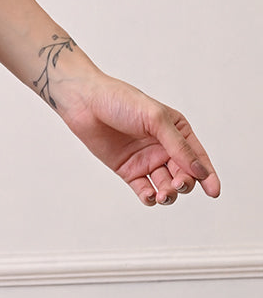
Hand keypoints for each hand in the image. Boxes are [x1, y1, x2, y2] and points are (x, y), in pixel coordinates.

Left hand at [53, 68, 220, 205]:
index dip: (207, 175)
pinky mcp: (128, 170)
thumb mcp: (154, 118)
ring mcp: (146, 159)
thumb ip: (177, 145)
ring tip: (164, 194)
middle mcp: (163, 146)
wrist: (83, 102)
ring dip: (169, 193)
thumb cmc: (119, 100)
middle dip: (185, 183)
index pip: (197, 156)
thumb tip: (200, 170)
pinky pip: (144, 190)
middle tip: (177, 184)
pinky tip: (150, 197)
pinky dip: (150, 197)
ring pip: (166, 185)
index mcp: (175, 130)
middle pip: (184, 174)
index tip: (213, 191)